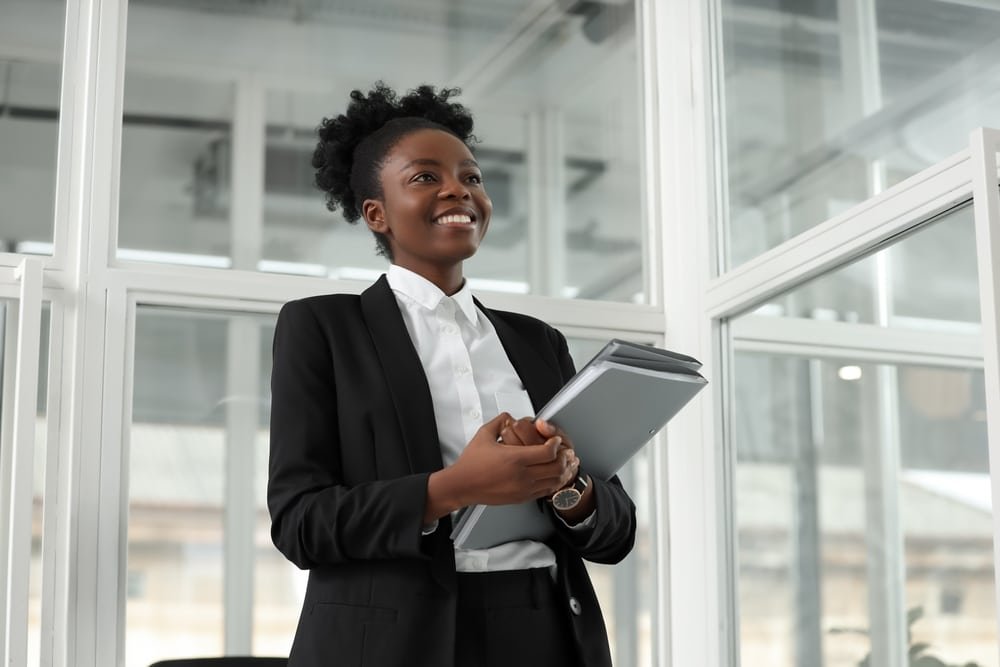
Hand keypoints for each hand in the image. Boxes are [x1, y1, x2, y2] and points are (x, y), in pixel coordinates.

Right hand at [424, 413, 578, 521]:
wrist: (461, 485)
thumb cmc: (470, 463)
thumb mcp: (484, 434)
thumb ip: (500, 421)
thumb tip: (511, 416)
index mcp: (514, 458)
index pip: (548, 452)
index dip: (556, 444)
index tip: (555, 440)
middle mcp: (521, 476)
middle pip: (556, 468)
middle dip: (564, 458)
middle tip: (564, 451)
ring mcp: (522, 489)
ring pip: (554, 482)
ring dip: (562, 472)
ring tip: (563, 464)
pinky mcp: (520, 498)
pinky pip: (544, 492)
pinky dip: (552, 483)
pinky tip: (552, 476)